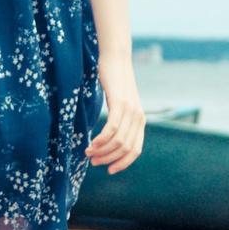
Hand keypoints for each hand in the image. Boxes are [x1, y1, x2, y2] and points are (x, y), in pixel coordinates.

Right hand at [87, 57, 146, 173]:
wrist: (116, 59)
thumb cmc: (114, 83)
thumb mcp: (120, 104)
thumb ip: (119, 121)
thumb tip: (110, 139)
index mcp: (140, 121)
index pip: (135, 150)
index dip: (122, 163)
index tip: (109, 170)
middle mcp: (139, 117)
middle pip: (125, 148)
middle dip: (108, 159)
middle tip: (92, 160)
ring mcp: (131, 110)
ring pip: (118, 141)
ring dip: (102, 150)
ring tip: (88, 152)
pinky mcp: (120, 103)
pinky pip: (112, 128)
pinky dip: (101, 140)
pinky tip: (92, 143)